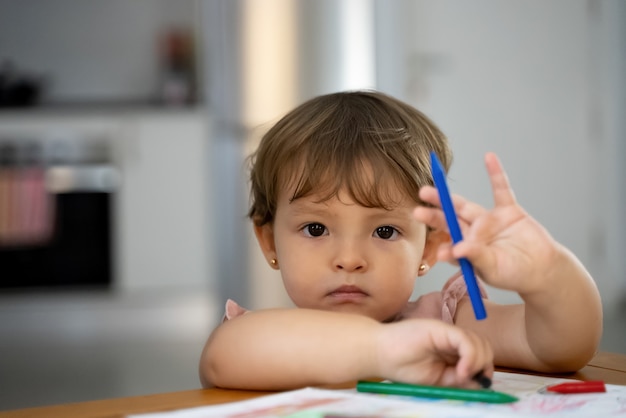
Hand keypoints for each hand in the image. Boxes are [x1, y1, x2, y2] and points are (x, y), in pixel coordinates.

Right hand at [376, 319, 492, 387]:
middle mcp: (452, 340)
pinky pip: (465, 341)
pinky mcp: (441, 329)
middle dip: (484, 365)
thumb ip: (458, 379)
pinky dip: (470, 357)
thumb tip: (482, 382)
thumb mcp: (437, 380)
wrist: (380, 354)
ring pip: (478, 343)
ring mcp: (447, 333)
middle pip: (484, 347)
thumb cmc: (403, 367)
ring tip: (462, 376)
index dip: (485, 369)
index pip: (480, 355)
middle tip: (473, 379)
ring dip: (477, 362)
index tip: (482, 385)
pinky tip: (461, 370)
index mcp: (452, 352)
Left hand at [414, 152, 562, 294]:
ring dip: (449, 197)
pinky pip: (501, 189)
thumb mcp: (493, 268)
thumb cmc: (514, 273)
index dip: (442, 243)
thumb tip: (456, 250)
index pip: (448, 243)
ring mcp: (488, 220)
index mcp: (465, 249)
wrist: (543, 269)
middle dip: (434, 212)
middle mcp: (472, 232)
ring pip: (465, 206)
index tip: (439, 248)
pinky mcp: (507, 210)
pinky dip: (496, 173)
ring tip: (433, 186)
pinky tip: (489, 157)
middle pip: (449, 220)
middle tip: (419, 203)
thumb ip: (476, 257)